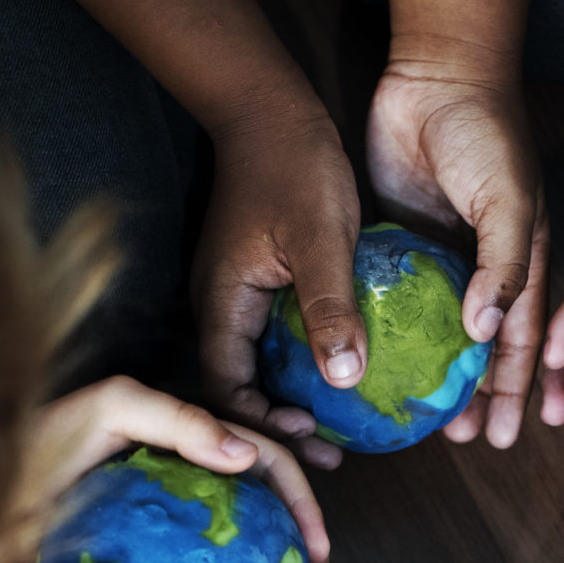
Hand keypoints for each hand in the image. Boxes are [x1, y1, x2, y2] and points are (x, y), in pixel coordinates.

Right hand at [192, 110, 364, 470]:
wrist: (271, 108)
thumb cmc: (293, 164)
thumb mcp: (320, 238)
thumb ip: (329, 307)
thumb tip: (342, 378)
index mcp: (222, 303)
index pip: (225, 388)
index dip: (259, 424)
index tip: (309, 437)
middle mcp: (221, 307)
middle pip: (237, 389)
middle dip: (277, 428)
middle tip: (330, 454)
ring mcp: (238, 296)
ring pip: (257, 368)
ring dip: (291, 401)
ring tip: (338, 430)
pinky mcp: (260, 285)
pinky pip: (274, 342)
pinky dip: (301, 368)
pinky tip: (340, 379)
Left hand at [366, 48, 548, 448]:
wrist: (435, 77)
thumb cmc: (487, 136)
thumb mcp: (507, 203)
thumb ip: (503, 267)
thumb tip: (486, 333)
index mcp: (521, 263)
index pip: (524, 341)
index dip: (519, 389)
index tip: (508, 436)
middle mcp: (483, 268)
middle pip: (483, 348)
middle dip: (478, 396)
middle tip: (464, 441)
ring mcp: (441, 258)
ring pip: (439, 333)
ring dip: (434, 376)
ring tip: (422, 417)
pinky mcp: (400, 242)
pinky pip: (397, 300)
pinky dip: (393, 333)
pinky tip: (378, 363)